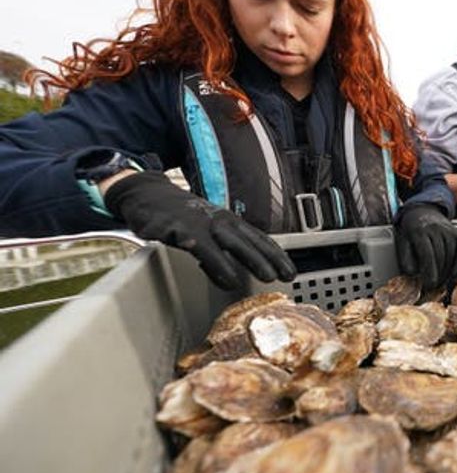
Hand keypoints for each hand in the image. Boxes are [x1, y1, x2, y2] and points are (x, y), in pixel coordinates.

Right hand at [104, 172, 295, 290]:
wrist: (148, 196)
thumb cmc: (182, 216)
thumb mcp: (208, 231)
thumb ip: (223, 252)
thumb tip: (233, 277)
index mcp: (229, 222)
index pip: (259, 239)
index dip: (277, 256)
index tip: (291, 272)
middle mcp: (220, 221)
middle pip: (250, 241)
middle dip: (270, 258)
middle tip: (286, 275)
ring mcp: (201, 224)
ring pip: (231, 242)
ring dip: (251, 259)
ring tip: (266, 276)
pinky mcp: (181, 229)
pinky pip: (200, 247)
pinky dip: (214, 261)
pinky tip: (224, 276)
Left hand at [395, 204, 456, 288]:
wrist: (421, 211)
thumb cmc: (410, 230)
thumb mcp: (402, 243)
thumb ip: (406, 260)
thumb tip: (415, 275)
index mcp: (419, 231)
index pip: (427, 254)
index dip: (430, 271)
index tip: (429, 284)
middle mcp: (436, 228)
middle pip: (440, 257)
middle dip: (438, 275)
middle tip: (432, 287)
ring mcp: (449, 230)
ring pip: (451, 256)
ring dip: (446, 272)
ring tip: (439, 282)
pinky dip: (456, 264)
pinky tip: (450, 273)